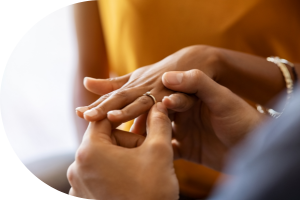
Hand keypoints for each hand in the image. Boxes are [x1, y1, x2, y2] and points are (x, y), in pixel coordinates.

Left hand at [68, 103, 178, 199]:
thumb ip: (159, 123)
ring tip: (141, 170)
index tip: (139, 119)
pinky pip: (98, 175)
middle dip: (127, 142)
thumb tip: (159, 105)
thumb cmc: (152, 192)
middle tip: (147, 153)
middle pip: (104, 140)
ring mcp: (78, 185)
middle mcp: (76, 167)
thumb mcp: (160, 152)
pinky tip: (131, 184)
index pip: (104, 119)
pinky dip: (114, 173)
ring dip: (122, 158)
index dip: (124, 116)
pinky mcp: (83, 198)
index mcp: (90, 151)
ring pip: (103, 158)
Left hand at [75, 45, 219, 122]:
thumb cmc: (160, 73)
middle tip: (87, 116)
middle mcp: (144, 88)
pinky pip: (175, 101)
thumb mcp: (136, 79)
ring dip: (128, 110)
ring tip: (112, 117)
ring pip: (144, 102)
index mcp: (133, 87)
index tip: (79, 113)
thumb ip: (113, 86)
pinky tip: (164, 109)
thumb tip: (86, 84)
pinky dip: (170, 104)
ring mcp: (161, 91)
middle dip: (103, 108)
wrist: (192, 60)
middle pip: (122, 99)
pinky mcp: (180, 95)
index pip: (112, 98)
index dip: (96, 105)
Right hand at [132, 70, 262, 170]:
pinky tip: (142, 154)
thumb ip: (198, 83)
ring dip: (142, 135)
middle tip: (120, 120)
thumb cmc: (242, 118)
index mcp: (190, 98)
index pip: (164, 96)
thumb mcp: (222, 98)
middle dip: (139, 117)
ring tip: (125, 138)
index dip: (149, 101)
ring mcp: (184, 132)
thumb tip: (167, 76)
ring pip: (156, 132)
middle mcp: (183, 113)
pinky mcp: (186, 149)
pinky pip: (166, 150)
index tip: (136, 106)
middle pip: (155, 114)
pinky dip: (155, 152)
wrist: (256, 146)